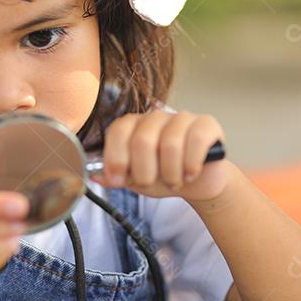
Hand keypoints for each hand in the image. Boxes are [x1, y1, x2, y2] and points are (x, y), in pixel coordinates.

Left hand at [94, 110, 229, 201]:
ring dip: (171, 174)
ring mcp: (182, 118)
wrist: (197, 182)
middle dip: (145, 172)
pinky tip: (191, 173)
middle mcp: (156, 117)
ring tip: (173, 181)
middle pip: (143, 140)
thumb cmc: (163, 176)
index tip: (118, 179)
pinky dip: (191, 165)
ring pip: (171, 144)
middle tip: (151, 183)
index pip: (118, 131)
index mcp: (134, 126)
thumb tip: (94, 175)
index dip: (115, 157)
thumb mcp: (134, 180)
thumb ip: (114, 176)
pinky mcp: (206, 124)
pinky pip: (196, 141)